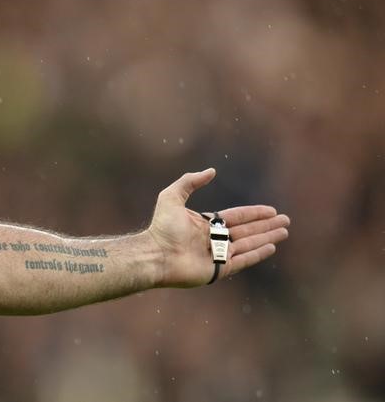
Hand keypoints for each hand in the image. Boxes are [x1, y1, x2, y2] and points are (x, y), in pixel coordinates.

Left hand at [147, 168, 289, 287]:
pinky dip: (257, 254)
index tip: (271, 210)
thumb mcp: (171, 197)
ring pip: (248, 244)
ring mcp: (217, 255)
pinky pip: (243, 260)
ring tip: (284, 232)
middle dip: (266, 225)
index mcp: (205, 224)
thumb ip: (190, 182)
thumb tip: (211, 171)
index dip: (254, 213)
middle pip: (246, 230)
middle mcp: (213, 239)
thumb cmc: (161, 228)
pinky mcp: (218, 270)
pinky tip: (271, 247)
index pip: (236, 217)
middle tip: (286, 221)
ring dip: (267, 238)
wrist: (155, 255)